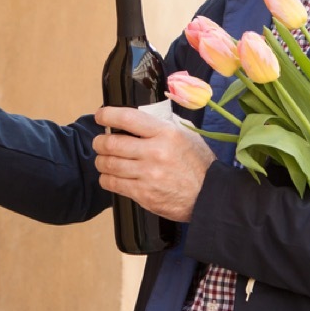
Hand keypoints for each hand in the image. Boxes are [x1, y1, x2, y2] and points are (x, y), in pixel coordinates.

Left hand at [93, 105, 215, 222]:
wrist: (210, 195)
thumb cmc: (199, 164)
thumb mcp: (187, 135)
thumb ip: (163, 125)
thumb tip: (140, 117)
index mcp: (166, 133)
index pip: (128, 118)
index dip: (108, 115)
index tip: (101, 116)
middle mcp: (155, 152)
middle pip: (112, 143)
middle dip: (100, 142)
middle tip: (100, 142)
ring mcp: (148, 175)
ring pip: (108, 164)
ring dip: (101, 161)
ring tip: (104, 160)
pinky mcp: (143, 194)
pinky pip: (113, 184)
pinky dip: (107, 178)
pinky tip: (111, 176)